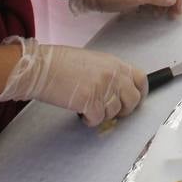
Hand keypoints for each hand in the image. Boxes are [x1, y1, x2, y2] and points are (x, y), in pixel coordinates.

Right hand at [0, 37, 146, 126]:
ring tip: (88, 108)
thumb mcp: (92, 60)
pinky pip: (98, 119)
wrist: (41, 67)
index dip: (140, 93)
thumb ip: (109, 72)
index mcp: (114, 63)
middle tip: (110, 111)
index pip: (141, 79)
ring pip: (114, 112)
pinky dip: (90, 120)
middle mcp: (112, 74)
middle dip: (124, 110)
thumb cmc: (60, 63)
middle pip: (133, 100)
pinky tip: (81, 112)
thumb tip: (118, 89)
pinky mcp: (89, 101)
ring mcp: (102, 87)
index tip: (135, 101)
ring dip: (103, 115)